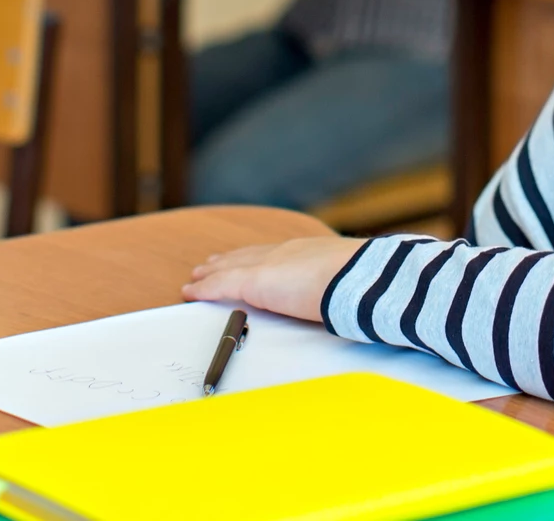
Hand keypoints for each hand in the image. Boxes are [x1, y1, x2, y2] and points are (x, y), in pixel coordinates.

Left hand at [183, 237, 365, 321]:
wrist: (357, 278)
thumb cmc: (363, 284)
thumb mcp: (350, 283)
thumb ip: (343, 289)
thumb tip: (359, 302)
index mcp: (307, 252)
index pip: (274, 253)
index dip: (256, 255)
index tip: (247, 257)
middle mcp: (285, 252)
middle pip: (247, 255)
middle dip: (228, 260)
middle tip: (211, 263)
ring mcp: (268, 265)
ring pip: (229, 267)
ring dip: (211, 273)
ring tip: (196, 276)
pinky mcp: (253, 281)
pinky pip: (219, 286)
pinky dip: (203, 289)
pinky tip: (190, 292)